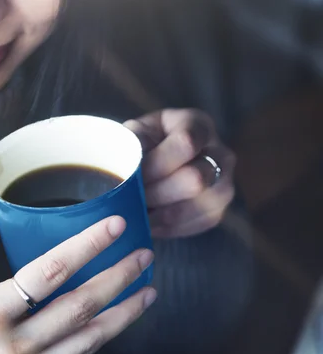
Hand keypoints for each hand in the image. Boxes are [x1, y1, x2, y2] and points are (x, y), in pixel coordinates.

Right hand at [0, 188, 155, 353]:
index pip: (50, 272)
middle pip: (78, 308)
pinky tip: (108, 320)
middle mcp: (9, 347)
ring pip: (85, 342)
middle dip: (118, 280)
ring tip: (147, 293)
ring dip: (121, 316)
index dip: (87, 246)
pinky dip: (90, 337)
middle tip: (145, 257)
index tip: (115, 228)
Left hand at [124, 109, 235, 237]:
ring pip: (198, 207)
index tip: (133, 176)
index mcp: (198, 125)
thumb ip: (132, 146)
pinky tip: (148, 222)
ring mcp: (224, 184)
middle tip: (131, 199)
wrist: (156, 164)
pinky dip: (167, 228)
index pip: (186, 143)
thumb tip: (128, 172)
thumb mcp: (135, 135)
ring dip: (161, 214)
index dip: (157, 164)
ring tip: (136, 213)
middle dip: (157, 193)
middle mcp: (220, 153)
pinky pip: (195, 225)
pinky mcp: (217, 212)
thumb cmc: (143, 145)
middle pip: (195, 179)